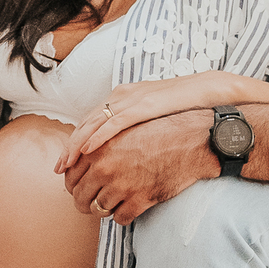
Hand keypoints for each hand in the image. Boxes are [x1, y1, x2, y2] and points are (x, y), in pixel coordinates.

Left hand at [58, 76, 220, 167]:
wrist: (209, 98)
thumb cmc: (184, 113)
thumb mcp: (152, 117)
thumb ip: (134, 128)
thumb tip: (123, 152)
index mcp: (123, 98)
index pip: (91, 123)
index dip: (75, 143)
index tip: (65, 164)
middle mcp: (122, 97)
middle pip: (86, 124)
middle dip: (70, 149)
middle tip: (60, 170)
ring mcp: (132, 100)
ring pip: (95, 124)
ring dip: (78, 146)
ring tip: (68, 167)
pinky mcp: (144, 106)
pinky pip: (114, 123)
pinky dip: (98, 137)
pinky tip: (88, 152)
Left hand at [63, 109, 217, 224]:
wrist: (189, 141)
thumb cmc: (157, 132)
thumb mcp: (120, 131)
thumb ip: (96, 146)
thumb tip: (77, 161)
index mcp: (96, 149)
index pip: (70, 177)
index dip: (73, 186)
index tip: (77, 190)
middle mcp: (104, 168)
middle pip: (81, 197)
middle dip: (84, 203)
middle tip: (91, 204)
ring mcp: (121, 185)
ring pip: (99, 210)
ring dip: (104, 210)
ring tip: (111, 205)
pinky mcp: (140, 199)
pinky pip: (120, 218)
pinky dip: (123, 217)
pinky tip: (128, 208)